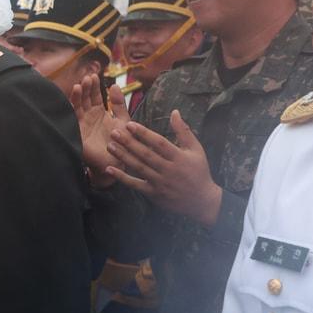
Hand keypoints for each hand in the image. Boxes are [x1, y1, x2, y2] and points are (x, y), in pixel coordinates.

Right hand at [69, 74, 128, 187]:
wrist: (116, 162)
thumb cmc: (121, 143)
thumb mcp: (123, 120)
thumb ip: (119, 104)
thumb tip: (114, 85)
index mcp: (99, 113)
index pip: (94, 96)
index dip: (94, 86)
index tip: (95, 75)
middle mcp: (88, 117)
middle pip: (85, 98)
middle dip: (86, 88)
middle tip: (88, 78)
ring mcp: (81, 123)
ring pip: (78, 105)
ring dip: (78, 95)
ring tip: (81, 84)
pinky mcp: (77, 131)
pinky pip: (73, 116)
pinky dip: (73, 105)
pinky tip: (74, 96)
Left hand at [107, 109, 222, 226]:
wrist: (202, 200)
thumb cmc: (198, 171)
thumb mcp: (195, 149)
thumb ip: (183, 131)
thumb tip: (175, 111)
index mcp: (179, 157)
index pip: (159, 143)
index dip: (144, 133)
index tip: (130, 124)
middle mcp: (169, 169)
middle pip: (146, 154)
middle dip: (129, 143)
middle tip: (114, 132)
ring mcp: (160, 182)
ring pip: (139, 168)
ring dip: (123, 156)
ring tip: (110, 145)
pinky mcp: (154, 193)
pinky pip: (135, 185)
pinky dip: (122, 178)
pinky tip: (110, 169)